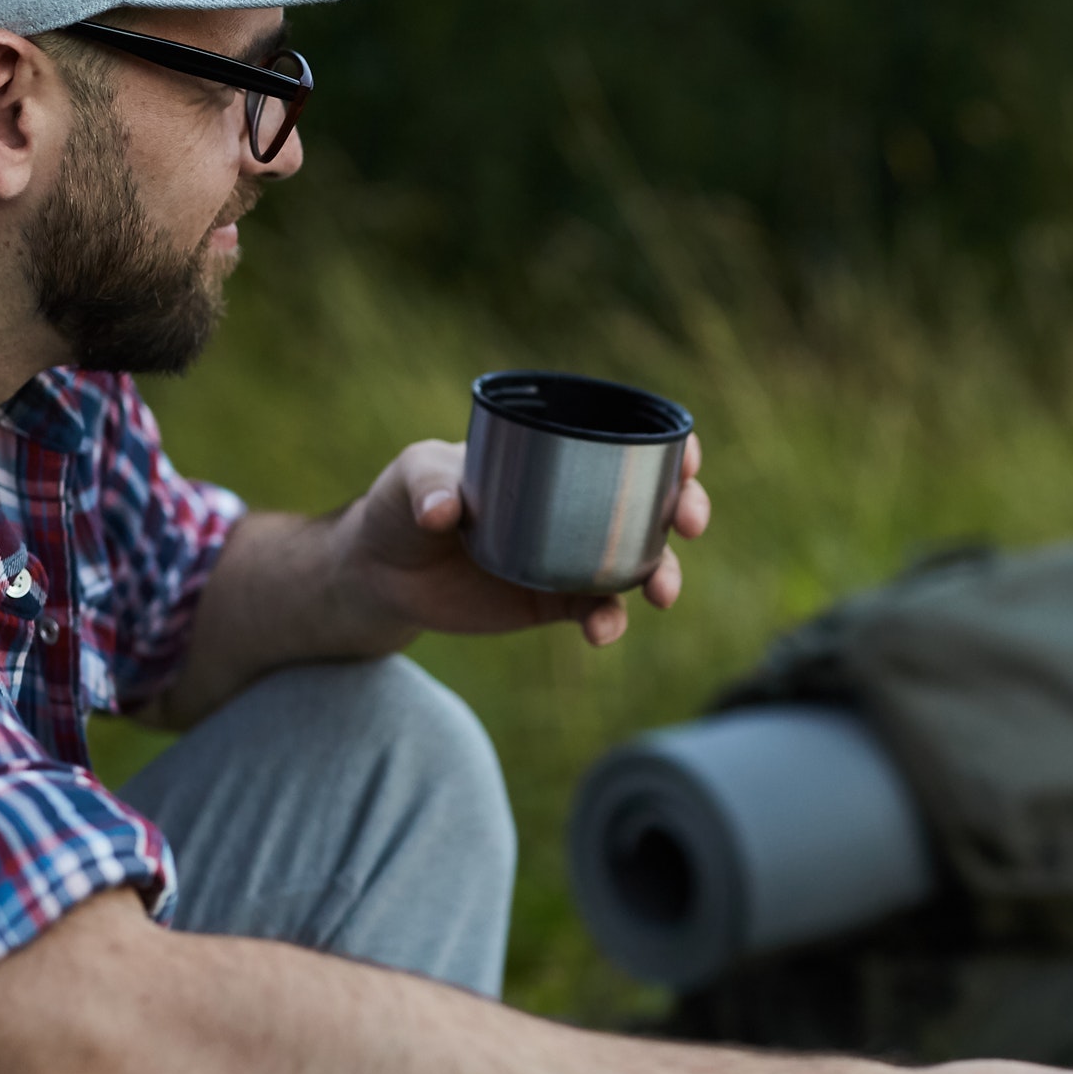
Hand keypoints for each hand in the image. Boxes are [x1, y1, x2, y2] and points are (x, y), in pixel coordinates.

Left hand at [331, 432, 711, 646]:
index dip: (669, 448)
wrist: (382, 574)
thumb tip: (447, 511)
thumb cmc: (400, 503)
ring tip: (660, 594)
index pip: (625, 441)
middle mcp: (576, 504)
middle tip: (690, 523)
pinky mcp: (556, 602)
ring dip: (663, 575)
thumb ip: (428, 485)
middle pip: (654, 502)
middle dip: (687, 509)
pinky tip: (601, 631)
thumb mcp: (410, 476)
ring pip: (641, 562)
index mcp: (555, 457)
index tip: (685, 459)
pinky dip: (609, 621)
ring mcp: (572, 555)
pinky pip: (599, 611)